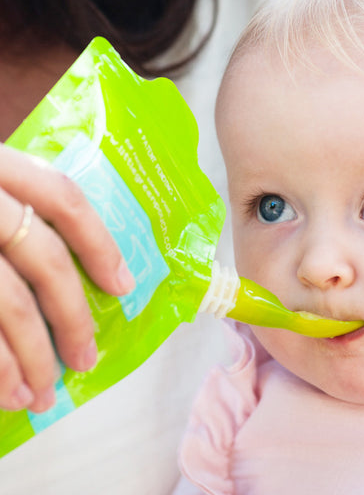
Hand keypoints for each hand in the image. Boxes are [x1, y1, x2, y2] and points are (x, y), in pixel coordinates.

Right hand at [0, 144, 134, 412]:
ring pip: (3, 301)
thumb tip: (70, 273)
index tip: (124, 286)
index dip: (99, 244)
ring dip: (27, 357)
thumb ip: (8, 206)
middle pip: (41, 258)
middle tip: (86, 359)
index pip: (62, 197)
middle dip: (71, 317)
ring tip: (42, 395)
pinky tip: (3, 393)